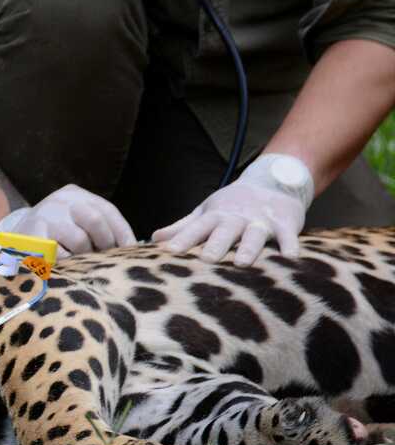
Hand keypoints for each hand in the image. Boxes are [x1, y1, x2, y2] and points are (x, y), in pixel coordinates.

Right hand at [0, 184, 135, 256]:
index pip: (107, 210)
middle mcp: (60, 200)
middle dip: (105, 243)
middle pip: (95, 219)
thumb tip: (133, 246)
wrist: (12, 242)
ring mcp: (46, 215)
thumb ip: (98, 228)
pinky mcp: (34, 235)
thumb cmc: (53, 236)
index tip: (131, 250)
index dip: (123, 231)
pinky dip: (67, 264)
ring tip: (81, 261)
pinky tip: (64, 265)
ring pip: (79, 240)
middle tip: (106, 258)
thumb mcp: (74, 222)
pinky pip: (61, 255)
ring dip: (84, 255)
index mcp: (75, 195)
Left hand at [152, 154, 313, 265]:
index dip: (182, 239)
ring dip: (249, 248)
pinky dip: (290, 245)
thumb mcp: (206, 213)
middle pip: (224, 232)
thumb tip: (153, 238)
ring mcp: (261, 220)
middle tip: (206, 260)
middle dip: (215, 245)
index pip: (195, 228)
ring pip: (254, 234)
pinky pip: (288, 236)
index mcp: (214, 217)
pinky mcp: (285, 224)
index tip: (168, 252)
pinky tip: (291, 258)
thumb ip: (182, 227)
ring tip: (243, 263)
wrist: (273, 181)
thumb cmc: (232, 205)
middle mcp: (236, 219)